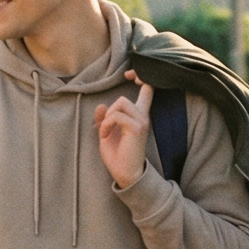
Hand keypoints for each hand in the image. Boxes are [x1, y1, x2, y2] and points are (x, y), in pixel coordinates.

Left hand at [94, 74, 151, 189]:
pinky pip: (117, 116)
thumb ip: (104, 118)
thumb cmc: (118, 155)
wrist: (125, 173)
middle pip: (123, 98)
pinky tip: (104, 135)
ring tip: (105, 132)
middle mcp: (142, 117)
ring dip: (107, 118)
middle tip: (104, 128)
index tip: (130, 75)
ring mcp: (141, 122)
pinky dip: (106, 124)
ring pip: (120, 104)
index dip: (141, 76)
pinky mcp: (136, 128)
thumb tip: (101, 105)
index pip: (148, 89)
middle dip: (109, 111)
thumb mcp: (107, 133)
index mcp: (138, 116)